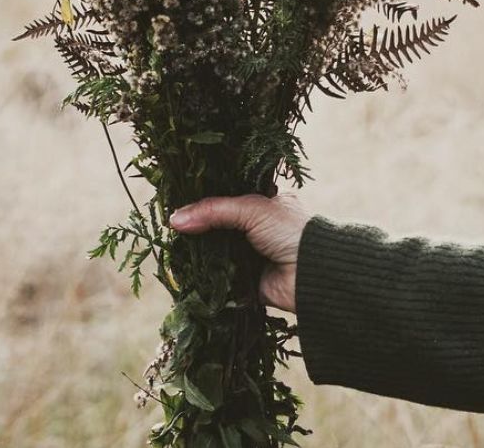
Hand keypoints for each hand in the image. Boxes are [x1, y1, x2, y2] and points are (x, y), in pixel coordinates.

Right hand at [169, 193, 310, 312]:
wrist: (313, 274)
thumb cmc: (290, 231)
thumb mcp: (251, 209)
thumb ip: (213, 211)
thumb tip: (175, 219)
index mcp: (262, 206)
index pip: (226, 200)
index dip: (203, 203)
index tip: (176, 202)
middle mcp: (256, 230)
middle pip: (217, 228)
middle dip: (197, 230)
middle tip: (169, 228)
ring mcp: (251, 256)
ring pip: (216, 253)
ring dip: (199, 254)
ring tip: (172, 248)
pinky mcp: (247, 282)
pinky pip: (220, 279)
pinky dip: (206, 277)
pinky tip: (184, 271)